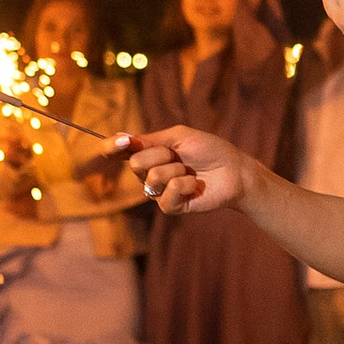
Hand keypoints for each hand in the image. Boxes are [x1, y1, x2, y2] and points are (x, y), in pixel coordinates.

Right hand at [122, 125, 253, 218]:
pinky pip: (167, 194)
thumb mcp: (179, 136)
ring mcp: (158, 192)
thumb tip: (123, 138)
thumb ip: (151, 139)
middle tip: (179, 156)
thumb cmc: (209, 149)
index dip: (110, 148)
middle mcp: (148, 173)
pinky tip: (194, 185)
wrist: (233, 170)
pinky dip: (184, 185)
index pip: (118, 152)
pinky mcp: (170, 207)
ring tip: (190, 171)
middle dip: (161, 155)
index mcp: (147, 153)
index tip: (119, 142)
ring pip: (152, 178)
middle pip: (135, 163)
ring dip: (176, 170)